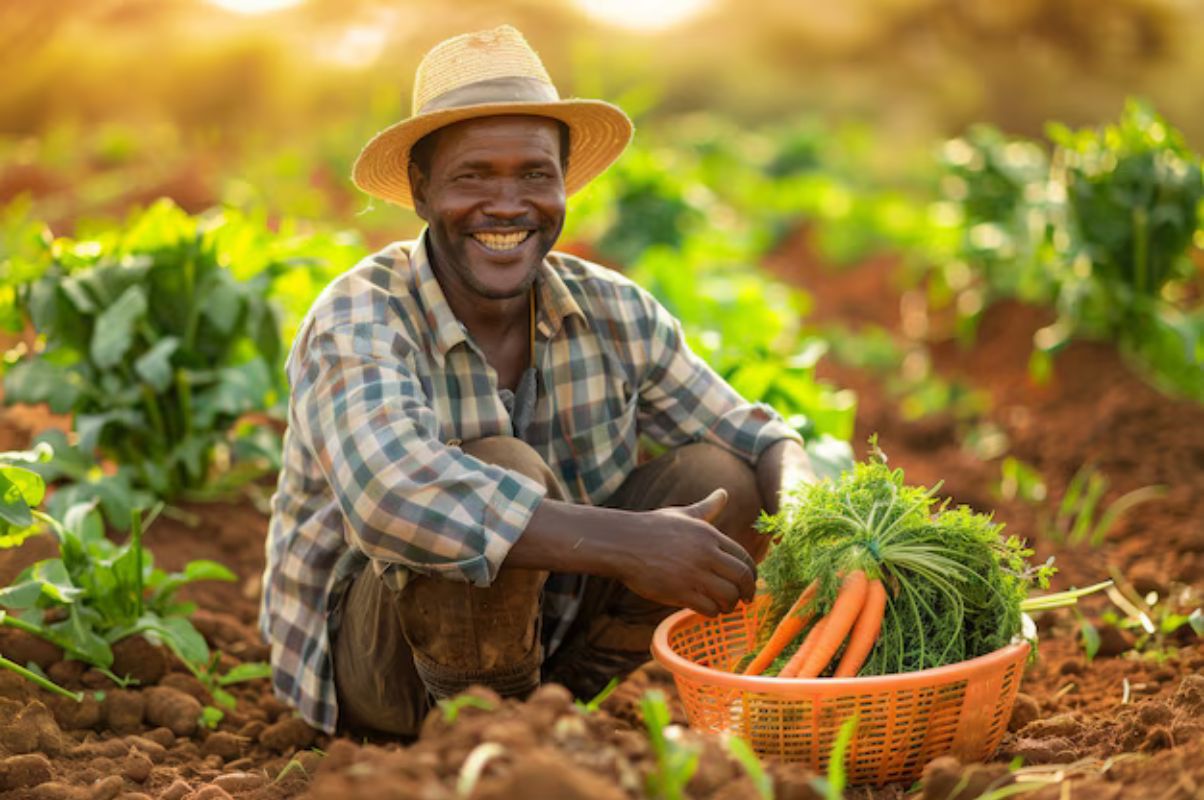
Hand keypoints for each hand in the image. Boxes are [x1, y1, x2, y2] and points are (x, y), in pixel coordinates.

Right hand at [616, 489, 757, 616]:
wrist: (623, 543)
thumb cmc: (652, 528)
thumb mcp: (683, 514)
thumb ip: (706, 508)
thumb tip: (723, 493)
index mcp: (709, 535)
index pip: (744, 557)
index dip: (752, 573)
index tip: (750, 583)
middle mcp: (705, 553)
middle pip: (741, 577)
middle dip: (748, 592)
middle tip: (746, 600)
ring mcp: (693, 573)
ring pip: (728, 596)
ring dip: (730, 605)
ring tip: (725, 607)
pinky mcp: (679, 591)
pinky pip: (708, 607)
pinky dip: (712, 612)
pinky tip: (708, 610)